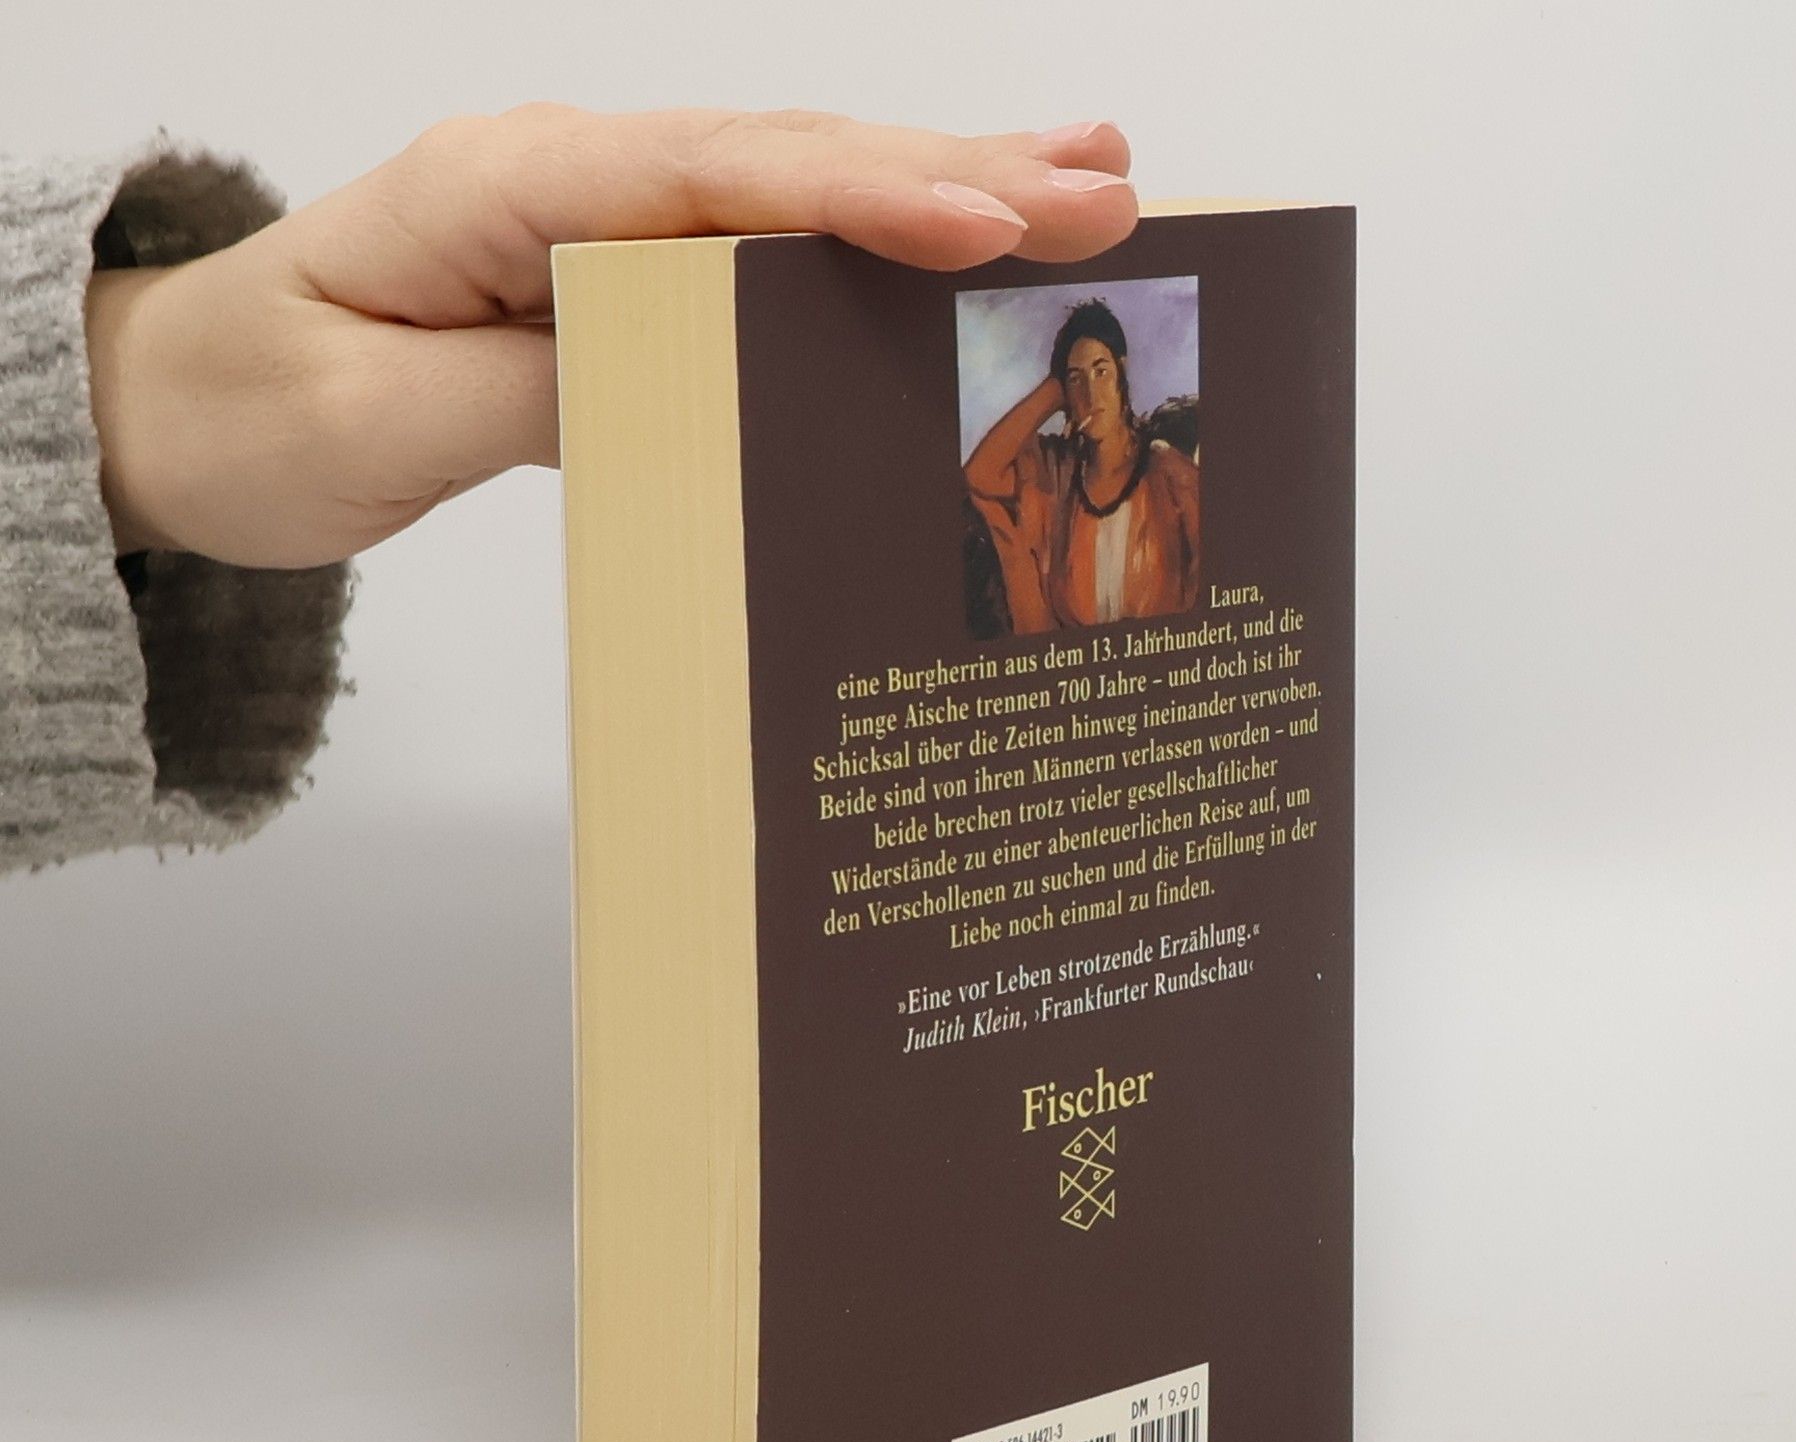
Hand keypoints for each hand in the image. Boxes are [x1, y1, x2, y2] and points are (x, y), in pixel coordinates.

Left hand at [83, 106, 1137, 569]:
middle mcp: (569, 181)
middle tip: (1109, 198)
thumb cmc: (257, 410)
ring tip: (1093, 186)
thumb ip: (543, 391)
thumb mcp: (384, 421)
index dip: (857, 200)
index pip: (710, 180)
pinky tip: (961, 238)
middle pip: (785, 163)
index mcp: (505, 192)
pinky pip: (766, 251)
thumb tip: (703, 376)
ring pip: (796, 194)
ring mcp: (602, 220)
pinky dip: (872, 244)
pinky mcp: (623, 274)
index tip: (987, 223)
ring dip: (946, 190)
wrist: (185, 407)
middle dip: (953, 179)